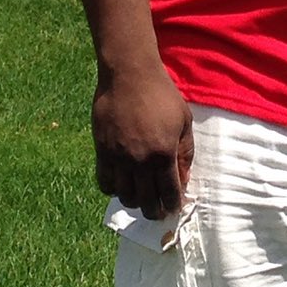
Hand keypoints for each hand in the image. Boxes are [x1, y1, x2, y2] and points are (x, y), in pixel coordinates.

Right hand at [92, 67, 192, 219]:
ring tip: (141, 197)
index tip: (174, 208)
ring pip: (124, 196)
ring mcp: (119, 157)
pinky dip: (113, 189)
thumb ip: (185, 152)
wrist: (129, 75)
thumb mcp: (183, 121)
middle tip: (158, 211)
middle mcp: (140, 161)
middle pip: (146, 201)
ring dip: (134, 201)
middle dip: (155, 211)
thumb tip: (183, 179)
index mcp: (164, 154)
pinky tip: (121, 184)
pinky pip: (105, 182)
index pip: (169, 193)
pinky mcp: (102, 150)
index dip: (173, 205)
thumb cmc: (162, 95)